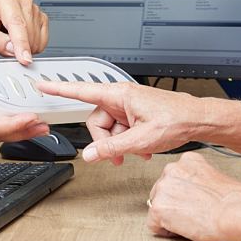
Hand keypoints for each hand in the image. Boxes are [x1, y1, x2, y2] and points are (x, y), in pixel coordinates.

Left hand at [0, 0, 47, 63]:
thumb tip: (13, 49)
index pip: (17, 23)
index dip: (21, 43)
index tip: (24, 59)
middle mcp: (22, 1)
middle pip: (29, 32)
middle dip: (18, 47)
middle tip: (1, 44)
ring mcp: (33, 9)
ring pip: (37, 38)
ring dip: (24, 47)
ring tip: (8, 40)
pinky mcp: (40, 19)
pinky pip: (43, 41)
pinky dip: (32, 47)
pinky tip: (19, 41)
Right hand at [33, 80, 204, 163]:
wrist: (197, 120)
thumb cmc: (176, 120)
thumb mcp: (141, 140)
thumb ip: (112, 148)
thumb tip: (90, 155)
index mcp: (119, 95)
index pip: (82, 90)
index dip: (60, 89)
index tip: (43, 84)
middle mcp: (122, 97)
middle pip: (97, 120)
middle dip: (104, 141)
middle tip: (116, 156)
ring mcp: (129, 106)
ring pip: (110, 128)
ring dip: (119, 144)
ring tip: (135, 153)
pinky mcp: (136, 113)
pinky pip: (122, 128)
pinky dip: (128, 141)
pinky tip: (142, 150)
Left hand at [146, 152, 240, 240]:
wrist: (233, 211)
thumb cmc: (231, 200)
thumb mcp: (213, 176)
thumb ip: (197, 179)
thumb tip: (191, 191)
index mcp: (187, 160)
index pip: (173, 177)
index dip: (181, 193)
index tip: (190, 200)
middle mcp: (171, 169)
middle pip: (162, 190)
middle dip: (172, 203)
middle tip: (189, 213)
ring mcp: (163, 188)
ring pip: (157, 206)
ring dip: (169, 215)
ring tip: (189, 220)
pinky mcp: (158, 208)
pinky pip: (153, 224)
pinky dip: (165, 230)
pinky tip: (182, 229)